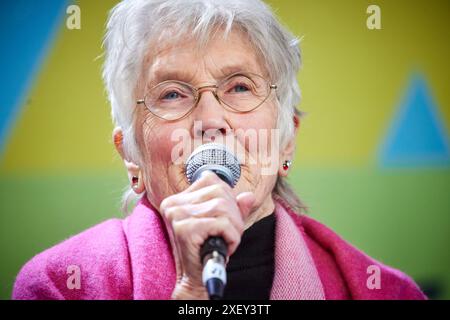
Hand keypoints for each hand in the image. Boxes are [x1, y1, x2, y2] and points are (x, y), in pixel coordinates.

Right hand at [159, 171, 255, 299]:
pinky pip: (223, 224)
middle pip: (220, 192)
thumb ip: (235, 207)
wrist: (196, 278)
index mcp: (177, 199)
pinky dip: (233, 238)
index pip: (211, 180)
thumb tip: (249, 196)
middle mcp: (173, 204)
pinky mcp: (185, 229)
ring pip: (223, 207)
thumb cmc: (207, 249)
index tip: (225, 218)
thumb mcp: (222, 224)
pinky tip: (226, 248)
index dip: (227, 197)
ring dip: (235, 227)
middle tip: (229, 233)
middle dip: (234, 214)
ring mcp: (177, 215)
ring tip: (228, 241)